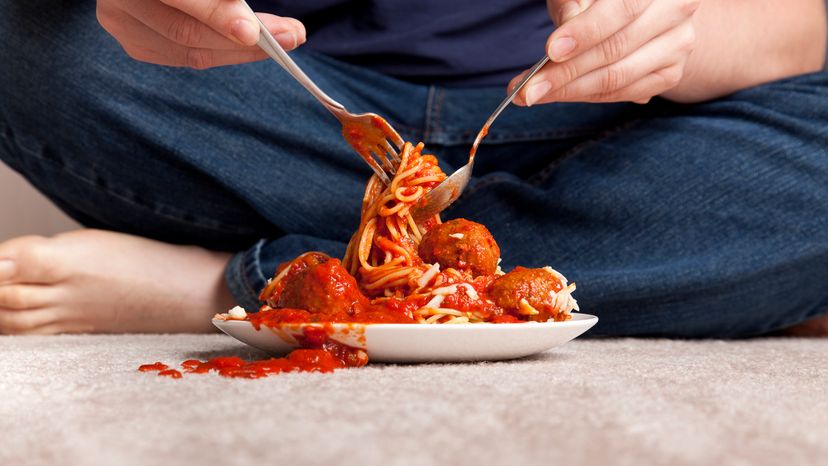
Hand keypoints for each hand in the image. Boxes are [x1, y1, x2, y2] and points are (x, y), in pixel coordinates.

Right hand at [96, 0, 305, 68]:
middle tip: (291, 35)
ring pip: (191, 51)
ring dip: (244, 51)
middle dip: (244, 40)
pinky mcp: (137, 43)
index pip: (178, 0)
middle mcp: (119, 1)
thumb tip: (250, 23)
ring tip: (286, 40)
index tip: (252, 31)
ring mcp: (122, 25)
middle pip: (186, 31)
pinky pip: (188, 57)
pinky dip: (225, 53)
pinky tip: (254, 47)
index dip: (216, 15)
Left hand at [511, 0, 699, 105]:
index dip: (585, 32)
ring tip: (533, 94)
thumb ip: (572, 2)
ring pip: (618, 78)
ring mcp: (679, 45)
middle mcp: (677, 10)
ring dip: (570, 91)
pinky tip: (557, 95)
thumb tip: (565, 34)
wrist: (642, 6)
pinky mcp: (671, 73)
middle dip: (565, 73)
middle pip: (616, 49)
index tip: (551, 51)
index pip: (621, 9)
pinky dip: (586, 97)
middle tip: (527, 89)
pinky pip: (623, 93)